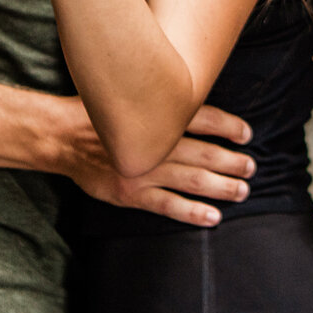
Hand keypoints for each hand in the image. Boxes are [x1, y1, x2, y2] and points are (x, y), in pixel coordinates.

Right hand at [55, 101, 255, 227]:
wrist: (61, 136)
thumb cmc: (94, 113)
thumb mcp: (126, 95)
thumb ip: (156, 100)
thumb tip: (187, 97)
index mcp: (154, 117)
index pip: (200, 118)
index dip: (227, 126)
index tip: (246, 133)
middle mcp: (153, 143)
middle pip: (203, 152)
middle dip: (230, 161)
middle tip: (251, 167)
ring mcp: (143, 170)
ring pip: (192, 179)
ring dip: (221, 186)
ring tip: (242, 190)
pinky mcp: (131, 193)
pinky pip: (168, 205)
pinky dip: (192, 212)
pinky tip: (213, 216)